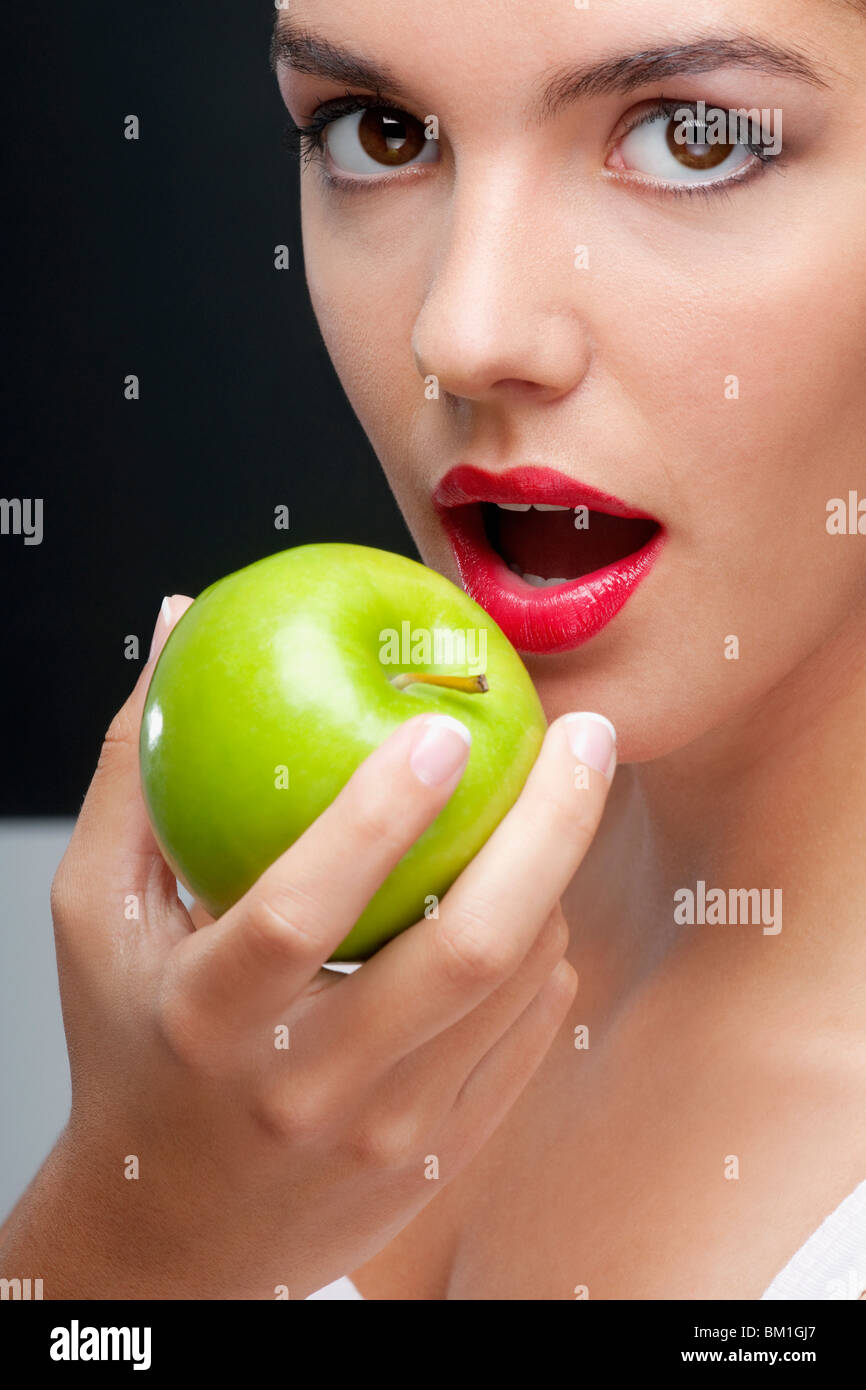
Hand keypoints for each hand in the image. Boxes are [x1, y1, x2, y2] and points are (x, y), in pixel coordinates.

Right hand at [0, 594, 615, 1298]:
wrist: (170, 1234)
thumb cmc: (132, 1045)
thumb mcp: (94, 911)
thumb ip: (134, 770)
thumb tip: (179, 618)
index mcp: (209, 1018)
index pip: (302, 912)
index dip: (379, 815)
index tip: (447, 724)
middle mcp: (306, 1085)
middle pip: (465, 949)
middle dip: (549, 827)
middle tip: (584, 733)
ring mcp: (387, 1135)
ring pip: (515, 983)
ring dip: (552, 877)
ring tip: (554, 801)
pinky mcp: (442, 1157)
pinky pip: (528, 1032)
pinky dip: (544, 951)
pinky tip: (530, 899)